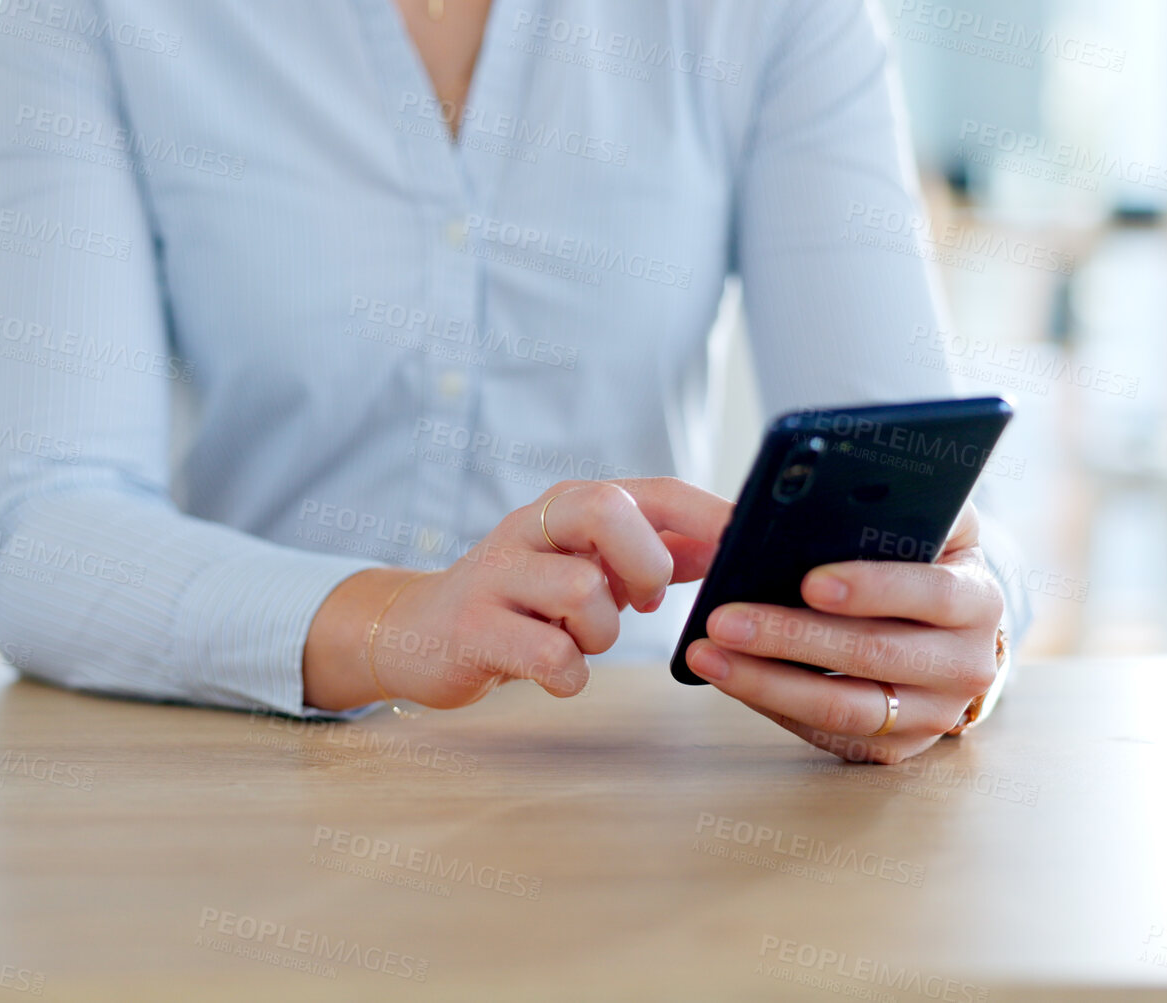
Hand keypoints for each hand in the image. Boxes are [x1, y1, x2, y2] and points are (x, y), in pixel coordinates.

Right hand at [305, 478, 729, 710]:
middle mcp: (530, 528)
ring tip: (580, 641)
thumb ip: (652, 552)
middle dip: (646, 560)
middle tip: (644, 599)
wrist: (418, 634)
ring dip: (601, 632)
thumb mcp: (586, 566)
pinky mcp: (473, 629)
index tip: (748, 546)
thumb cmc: (520, 601)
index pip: (652, 491)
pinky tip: (556, 673)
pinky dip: (569, 674)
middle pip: (604, 507)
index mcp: (567, 507)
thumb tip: (728, 543)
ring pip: (581, 589)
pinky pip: (549, 653)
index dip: (708, 516)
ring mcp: (497, 576)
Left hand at [683, 502, 1002, 763]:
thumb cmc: (927, 560)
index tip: (809, 582)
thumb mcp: (934, 521)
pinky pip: (827, 735)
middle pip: (874, 655)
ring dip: (766, 682)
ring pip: (843, 708)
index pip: (930, 593)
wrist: (954, 632)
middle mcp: (968, 666)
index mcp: (979, 600)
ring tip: (707, 655)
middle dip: (791, 637)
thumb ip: (903, 500)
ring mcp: (934, 716)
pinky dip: (772, 705)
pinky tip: (729, 677)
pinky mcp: (897, 749)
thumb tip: (834, 490)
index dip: (871, 588)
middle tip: (724, 618)